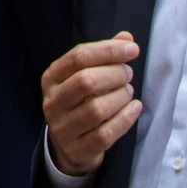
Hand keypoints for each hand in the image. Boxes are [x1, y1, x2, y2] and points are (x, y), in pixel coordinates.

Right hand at [41, 31, 142, 177]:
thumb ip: (104, 56)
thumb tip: (126, 38)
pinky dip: (125, 118)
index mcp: (51, 78)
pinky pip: (105, 133)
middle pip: (86, 81)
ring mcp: (62, 127)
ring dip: (120, 97)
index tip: (132, 49)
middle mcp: (52, 102)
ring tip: (128, 92)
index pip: (78, 57)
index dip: (108, 50)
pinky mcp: (77, 148)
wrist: (69, 146)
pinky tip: (135, 108)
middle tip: (128, 74)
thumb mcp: (84, 76)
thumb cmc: (80, 103)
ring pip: (96, 108)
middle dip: (115, 74)